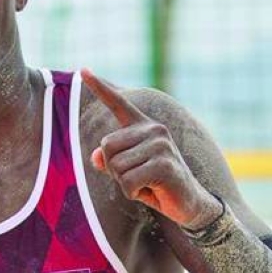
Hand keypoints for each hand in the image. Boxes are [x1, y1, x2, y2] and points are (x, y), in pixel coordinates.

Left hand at [82, 70, 219, 228]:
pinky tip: (152, 190)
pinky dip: (133, 193)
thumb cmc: (154, 183)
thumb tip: (96, 155)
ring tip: (147, 183)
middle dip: (114, 169)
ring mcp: (161, 145)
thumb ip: (109, 160)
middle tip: (138, 176)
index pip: (118, 103)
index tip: (83, 70)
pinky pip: (128, 182)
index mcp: (143, 126)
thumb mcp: (126, 171)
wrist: (188, 202)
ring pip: (116, 167)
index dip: (100, 88)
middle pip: (106, 147)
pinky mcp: (164, 164)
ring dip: (125, 183)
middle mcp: (153, 129)